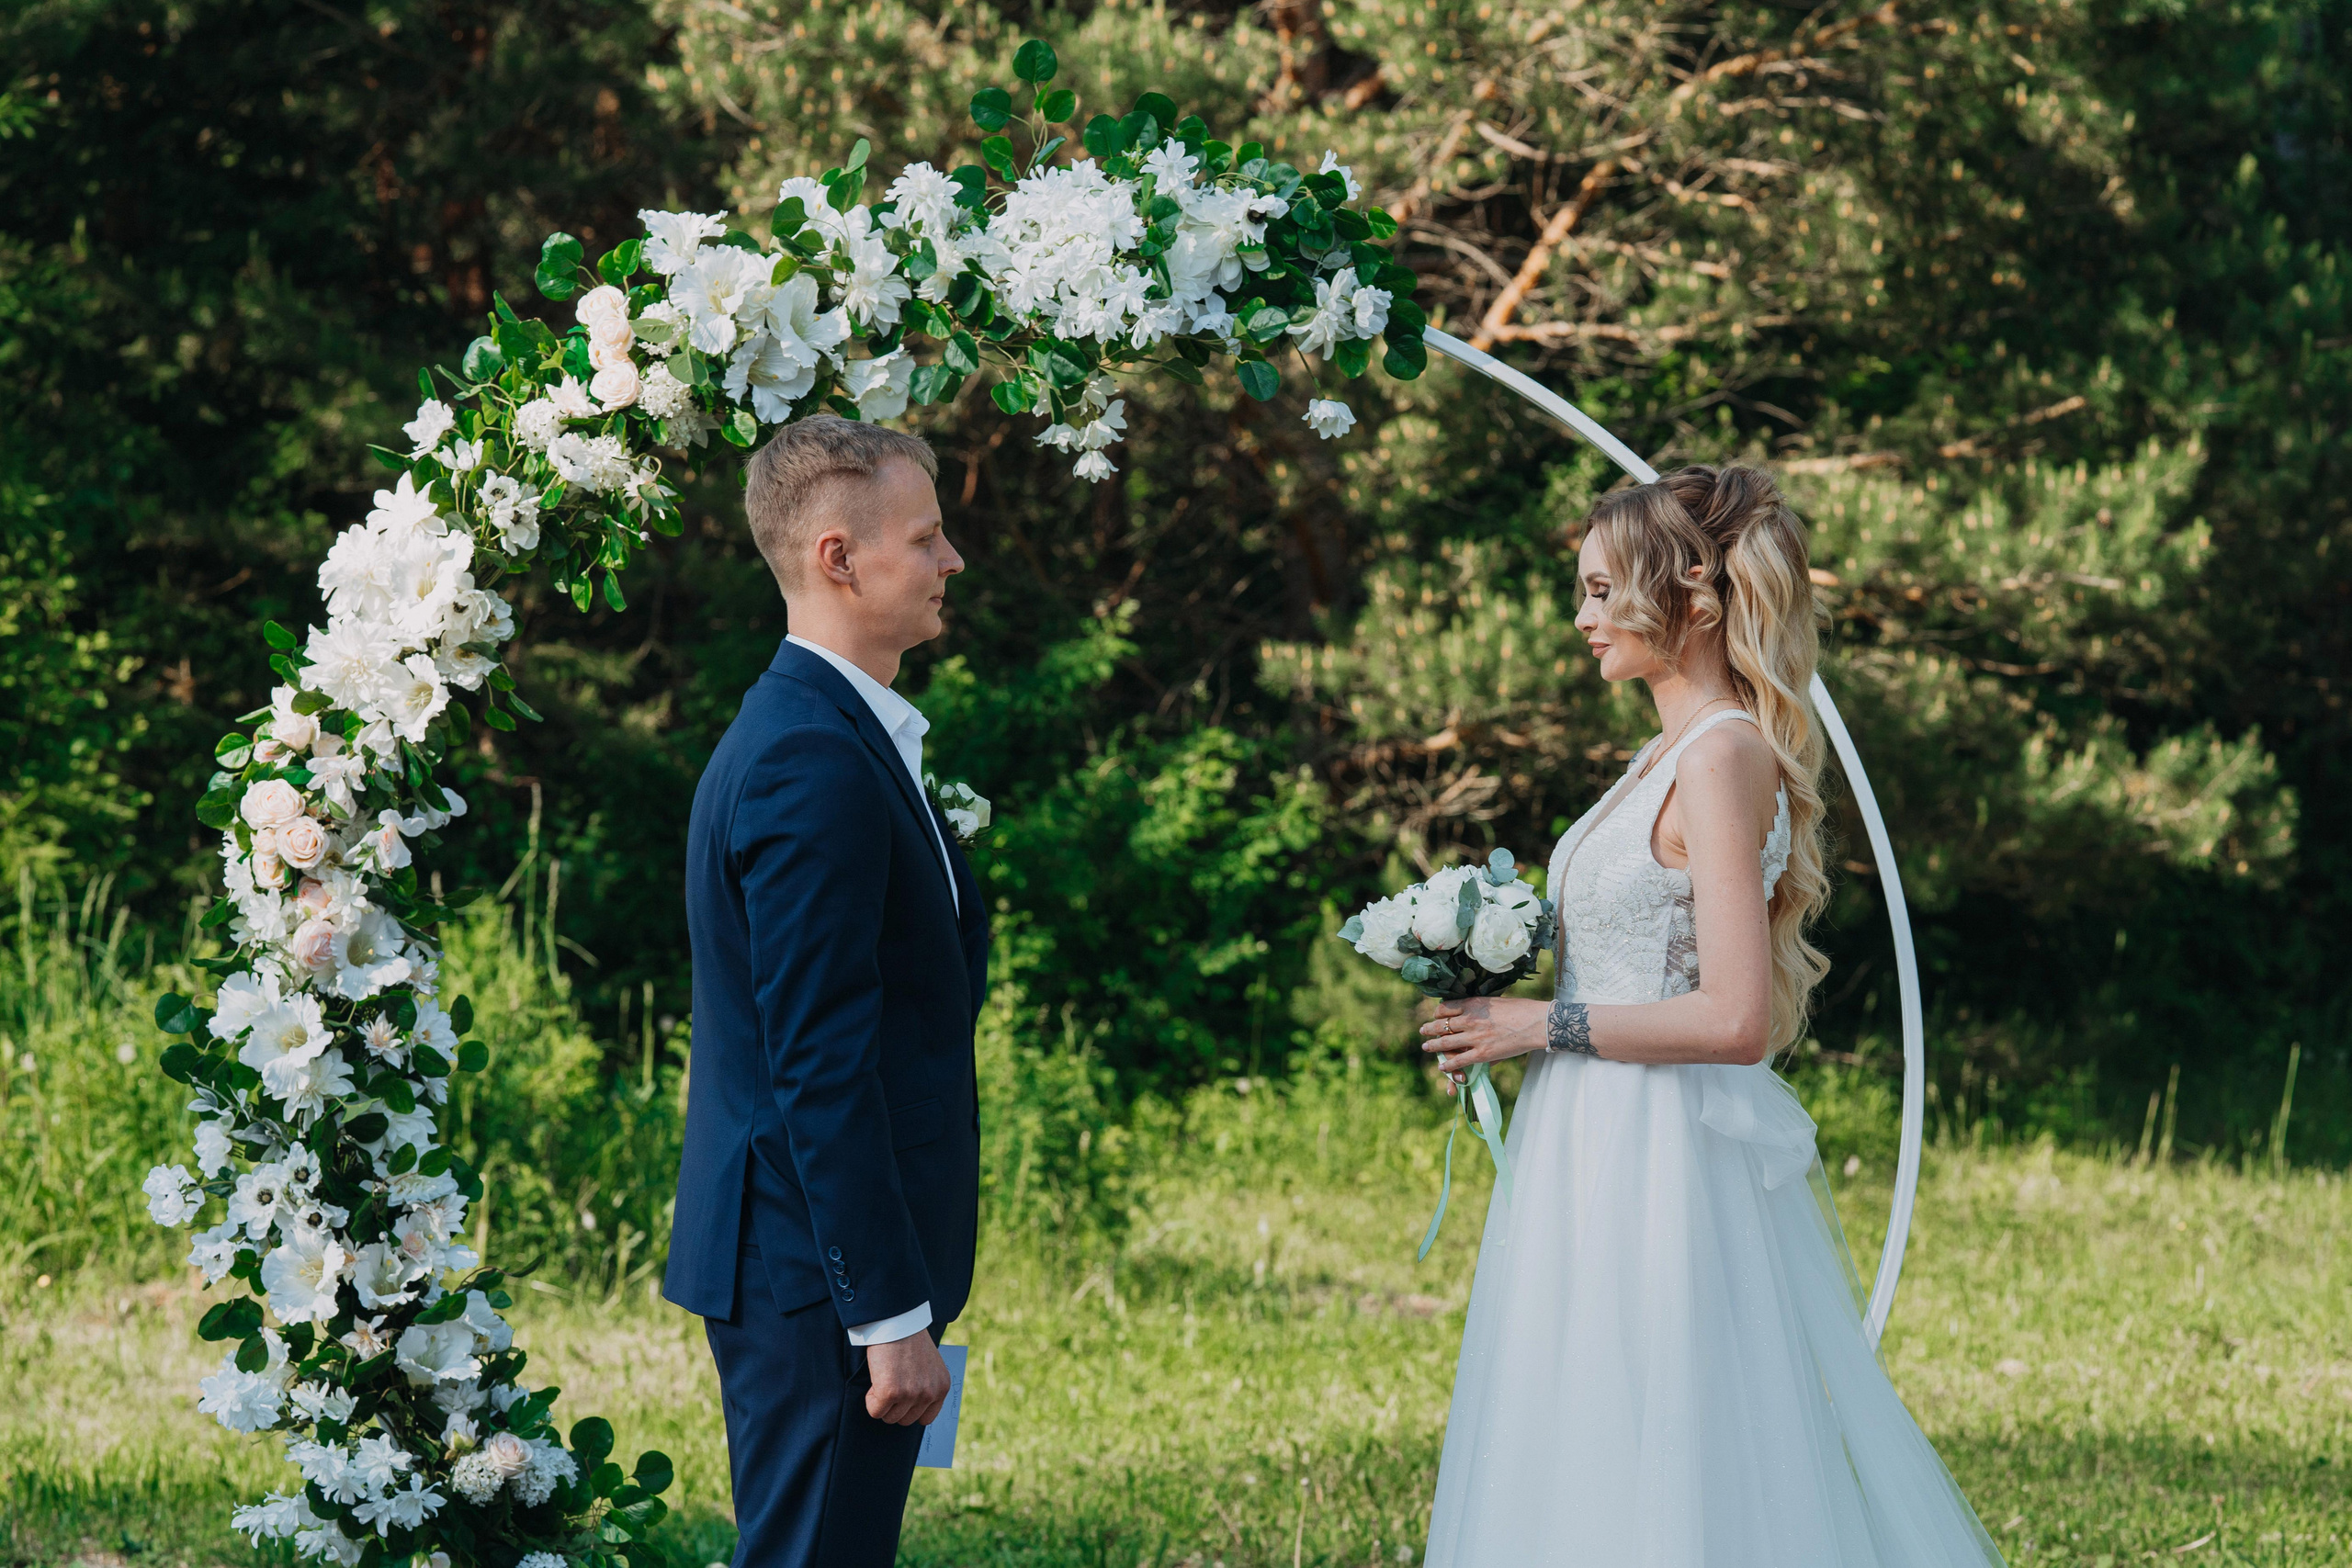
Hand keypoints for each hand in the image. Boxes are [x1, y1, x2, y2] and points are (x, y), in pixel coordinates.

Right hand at [865, 1332, 950, 1425]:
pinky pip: (874, 1411)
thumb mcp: (928, 1364)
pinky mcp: (890, 1392)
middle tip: (890, 1384)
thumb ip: (926, 1385)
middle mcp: (929, 1393)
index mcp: (942, 1387)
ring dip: (882, 1403)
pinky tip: (876, 1379)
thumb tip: (914, 1408)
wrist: (896, 1322)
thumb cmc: (908, 1340)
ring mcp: (911, 1394)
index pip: (926, 1418)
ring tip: (884, 1378)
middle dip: (894, 1407)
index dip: (910, 1411)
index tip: (902, 1401)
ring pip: (889, 1418)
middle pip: (905, 1420)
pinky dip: (870, 1399)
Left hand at [1419, 997, 1549, 1081]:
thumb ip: (1481, 1008)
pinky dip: (1447, 1064)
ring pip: (1445, 1042)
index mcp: (1473, 1003)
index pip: (1446, 1008)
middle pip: (1441, 1025)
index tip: (1436, 1016)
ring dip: (1433, 1045)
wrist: (1536, 1023)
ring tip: (1426, 1047)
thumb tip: (1471, 1010)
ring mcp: (1474, 1037)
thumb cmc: (1521, 1010)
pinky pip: (1458, 1060)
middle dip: (1429, 1029)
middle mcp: (1470, 1019)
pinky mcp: (1482, 1053)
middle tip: (1423, 1030)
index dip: (1438, 1013)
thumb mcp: (1495, 1001)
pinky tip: (1442, 1066)